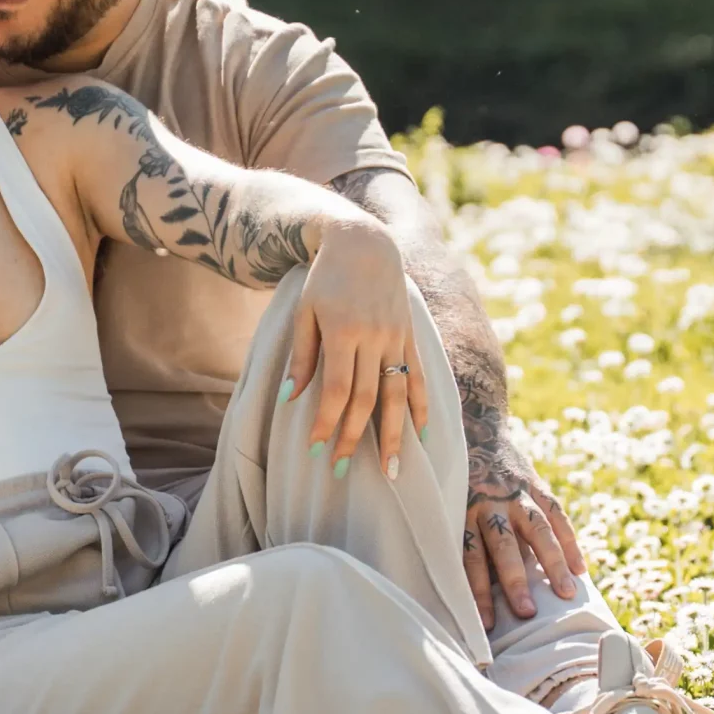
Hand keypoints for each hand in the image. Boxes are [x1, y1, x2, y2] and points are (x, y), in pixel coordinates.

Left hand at [284, 219, 429, 472]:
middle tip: (342, 470)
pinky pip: (419, 377)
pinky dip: (422, 406)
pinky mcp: (410, 336)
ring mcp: (397, 337)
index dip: (326, 422)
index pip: (336, 389)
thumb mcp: (305, 312)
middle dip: (354, 437)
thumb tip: (291, 399)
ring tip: (391, 469)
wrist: (363, 243)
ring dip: (393, 435)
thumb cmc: (325, 279)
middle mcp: (374, 337)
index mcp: (344, 331)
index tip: (316, 449)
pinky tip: (422, 434)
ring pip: (398, 394)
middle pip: (367, 398)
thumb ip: (302, 357)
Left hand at [462, 418, 584, 628]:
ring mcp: (514, 493)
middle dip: (513, 580)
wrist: (475, 429)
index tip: (488, 624)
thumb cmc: (457, 485)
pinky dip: (569, 541)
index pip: (469, 558)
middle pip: (502, 545)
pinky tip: (580, 570)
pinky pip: (556, 514)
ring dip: (552, 563)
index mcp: (461, 513)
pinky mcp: (536, 485)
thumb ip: (467, 541)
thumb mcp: (450, 507)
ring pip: (536, 530)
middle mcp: (488, 503)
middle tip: (526, 612)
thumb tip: (475, 593)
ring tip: (566, 594)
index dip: (478, 592)